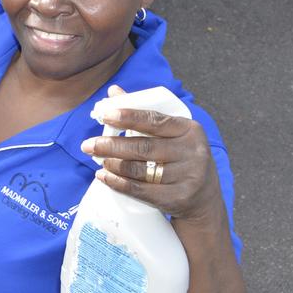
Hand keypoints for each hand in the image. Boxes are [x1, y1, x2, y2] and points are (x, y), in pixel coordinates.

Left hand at [80, 85, 223, 222]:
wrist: (204, 200)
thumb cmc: (181, 158)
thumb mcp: (171, 134)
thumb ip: (143, 114)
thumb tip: (113, 92)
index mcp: (189, 129)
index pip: (154, 120)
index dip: (127, 117)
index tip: (104, 116)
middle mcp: (192, 152)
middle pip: (143, 147)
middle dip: (111, 145)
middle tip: (88, 145)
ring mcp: (188, 176)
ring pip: (140, 169)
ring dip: (113, 165)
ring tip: (97, 160)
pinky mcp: (179, 198)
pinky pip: (142, 190)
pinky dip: (119, 183)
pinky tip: (104, 177)